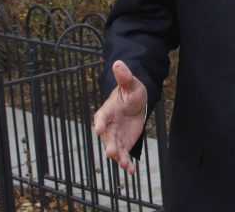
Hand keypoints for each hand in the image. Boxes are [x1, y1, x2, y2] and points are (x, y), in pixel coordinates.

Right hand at [93, 60, 147, 174]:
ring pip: (115, 148)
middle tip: (111, 152)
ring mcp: (116, 136)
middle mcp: (109, 126)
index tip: (99, 128)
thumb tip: (118, 63)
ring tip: (123, 164)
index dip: (100, 122)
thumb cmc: (130, 92)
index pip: (101, 116)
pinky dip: (126, 163)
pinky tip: (131, 170)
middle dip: (109, 145)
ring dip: (118, 157)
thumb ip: (124, 77)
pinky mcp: (123, 143)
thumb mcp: (130, 84)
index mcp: (107, 110)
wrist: (135, 102)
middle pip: (107, 137)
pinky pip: (123, 154)